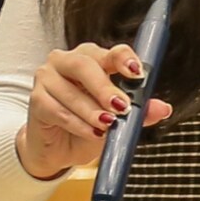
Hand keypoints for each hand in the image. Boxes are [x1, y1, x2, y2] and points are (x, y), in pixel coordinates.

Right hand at [16, 41, 172, 181]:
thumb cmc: (88, 124)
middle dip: (105, 87)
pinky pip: (58, 109)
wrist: (58, 149)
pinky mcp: (36, 99)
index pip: (109, 51)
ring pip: (71, 90)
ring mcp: (48, 77)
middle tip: (122, 107)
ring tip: (107, 126)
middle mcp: (67, 61)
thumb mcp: (118, 119)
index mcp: (92, 58)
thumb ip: (139, 111)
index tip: (138, 74)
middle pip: (85, 64)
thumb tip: (162, 108)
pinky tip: (91, 132)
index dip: (124, 59)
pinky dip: (77, 123)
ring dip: (92, 110)